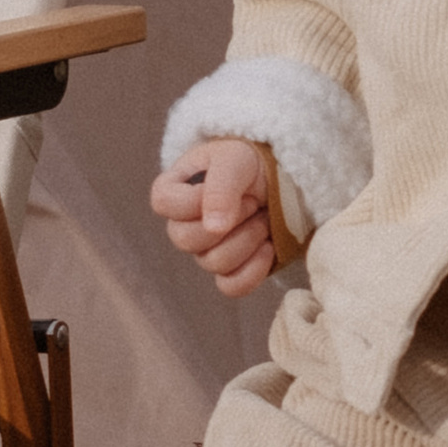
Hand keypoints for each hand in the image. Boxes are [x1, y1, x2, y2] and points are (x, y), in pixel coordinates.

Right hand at [149, 137, 275, 299]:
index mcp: (173, 190)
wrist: (284, 177)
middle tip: (253, 201)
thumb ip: (220, 188)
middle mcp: (183, 224)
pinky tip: (269, 247)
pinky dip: (254, 270)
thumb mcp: (235, 160)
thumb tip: (213, 229)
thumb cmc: (250, 161)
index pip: (163, 203)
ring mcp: (206, 250)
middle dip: (230, 219)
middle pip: (187, 240)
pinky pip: (231, 286)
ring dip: (247, 238)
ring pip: (214, 263)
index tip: (228, 185)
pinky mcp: (231, 270)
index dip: (196, 199)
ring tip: (264, 217)